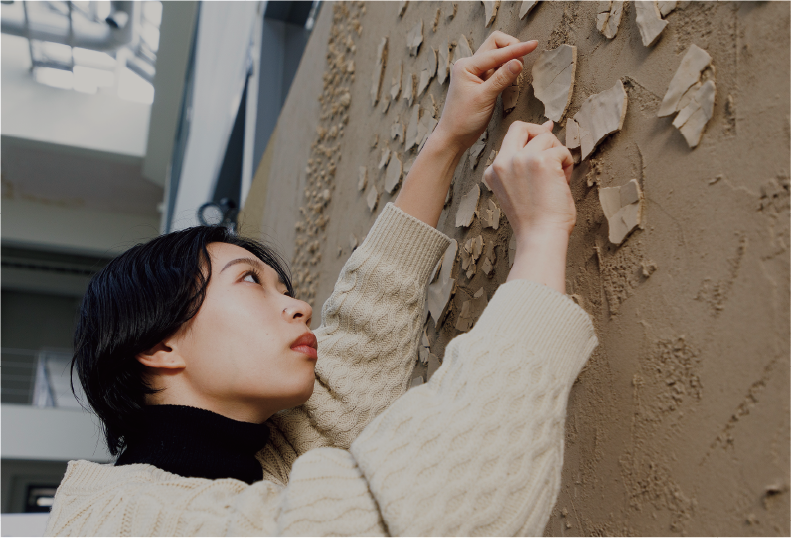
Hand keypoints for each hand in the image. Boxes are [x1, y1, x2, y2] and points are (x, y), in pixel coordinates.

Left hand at [435, 32, 537, 153]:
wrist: (453, 137)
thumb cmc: (463, 120)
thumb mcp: (484, 98)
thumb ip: (502, 78)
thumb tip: (519, 61)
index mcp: (466, 65)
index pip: (496, 52)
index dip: (516, 49)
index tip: (534, 44)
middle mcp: (469, 65)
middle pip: (495, 44)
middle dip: (511, 47)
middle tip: (524, 59)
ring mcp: (475, 73)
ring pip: (497, 56)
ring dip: (509, 59)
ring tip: (518, 72)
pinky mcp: (481, 82)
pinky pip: (497, 69)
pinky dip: (506, 69)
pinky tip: (512, 77)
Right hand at [484, 121, 574, 293]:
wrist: (540, 237)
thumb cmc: (534, 219)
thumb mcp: (518, 188)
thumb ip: (525, 160)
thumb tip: (547, 126)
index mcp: (493, 171)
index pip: (510, 139)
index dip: (530, 135)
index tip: (545, 139)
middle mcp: (503, 162)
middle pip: (521, 127)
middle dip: (541, 133)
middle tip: (554, 151)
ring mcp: (520, 160)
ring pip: (546, 138)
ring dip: (558, 155)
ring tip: (559, 179)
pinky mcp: (541, 161)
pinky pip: (562, 150)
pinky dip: (568, 164)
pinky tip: (563, 183)